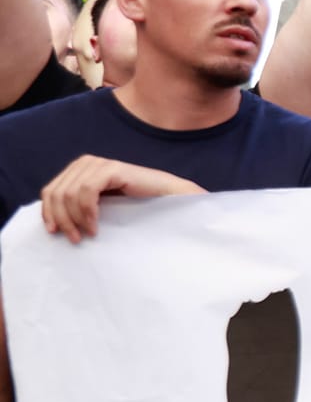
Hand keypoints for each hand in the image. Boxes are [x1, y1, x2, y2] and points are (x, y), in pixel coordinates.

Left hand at [40, 155, 202, 242]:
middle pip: (56, 192)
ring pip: (69, 193)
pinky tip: (95, 226)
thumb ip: (79, 206)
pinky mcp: (112, 169)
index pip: (50, 190)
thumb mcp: (102, 207)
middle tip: (74, 238)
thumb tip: (53, 221)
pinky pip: (87, 191)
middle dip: (61, 219)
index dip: (47, 212)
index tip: (53, 233)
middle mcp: (86, 163)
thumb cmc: (139, 207)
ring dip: (74, 218)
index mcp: (80, 170)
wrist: (171, 199)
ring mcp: (99, 164)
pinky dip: (87, 212)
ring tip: (86, 235)